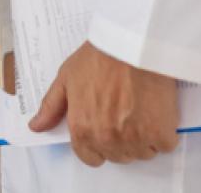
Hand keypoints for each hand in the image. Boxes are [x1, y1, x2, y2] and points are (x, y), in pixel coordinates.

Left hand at [30, 41, 179, 167]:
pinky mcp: (161, 133)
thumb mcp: (65, 78)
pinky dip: (162, 133)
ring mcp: (136, 139)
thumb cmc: (99, 57)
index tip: (103, 128)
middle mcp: (108, 139)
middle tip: (122, 113)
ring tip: (139, 109)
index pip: (89, 157)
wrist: (132, 44)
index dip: (96, 143)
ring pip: (141, 153)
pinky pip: (164, 145)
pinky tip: (156, 111)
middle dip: (119, 139)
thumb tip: (36, 127)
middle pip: (117, 156)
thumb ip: (51, 107)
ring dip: (142, 138)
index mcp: (82, 129)